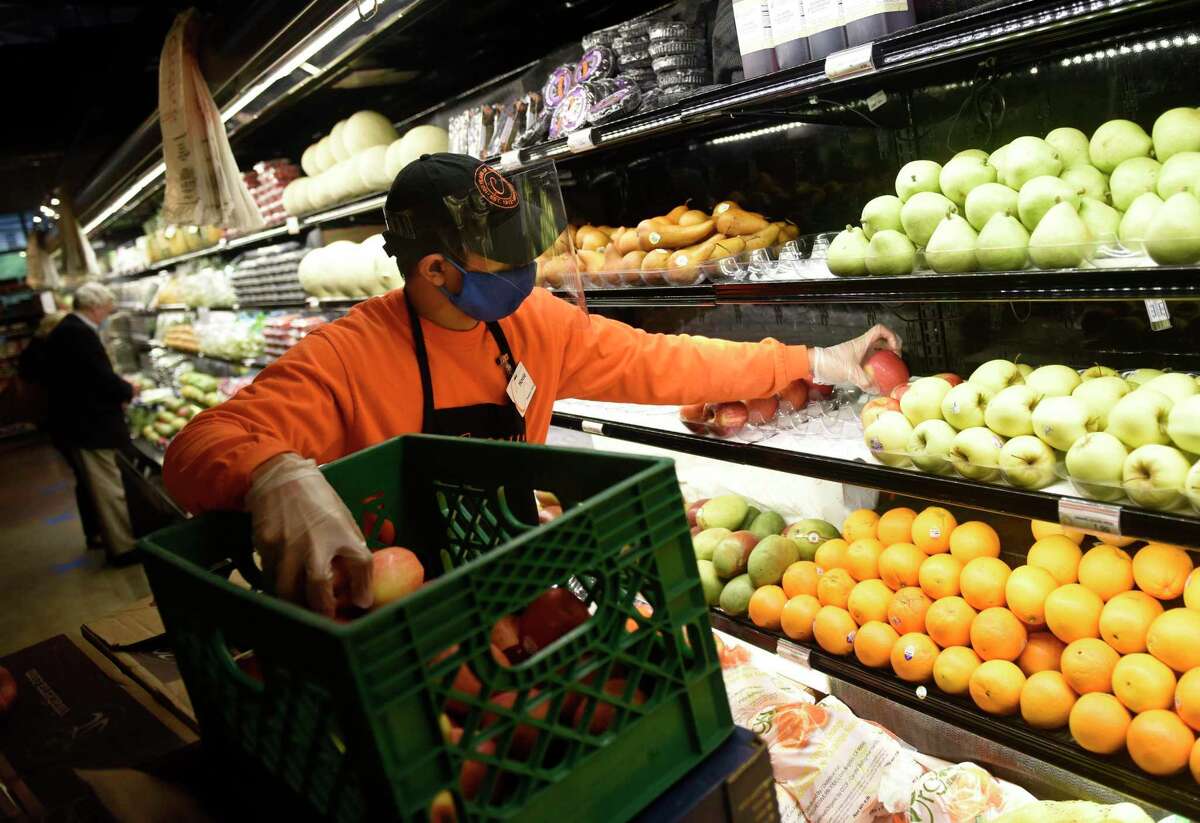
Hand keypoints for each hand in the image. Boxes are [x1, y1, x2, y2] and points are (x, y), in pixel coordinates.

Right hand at [245, 453, 372, 615]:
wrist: (280, 478)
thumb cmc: (317, 499)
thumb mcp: (342, 516)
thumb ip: (349, 543)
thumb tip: (358, 575)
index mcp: (340, 530)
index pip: (360, 563)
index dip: (364, 587)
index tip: (363, 602)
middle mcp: (315, 540)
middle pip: (318, 585)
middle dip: (321, 608)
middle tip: (325, 618)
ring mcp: (287, 544)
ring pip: (287, 589)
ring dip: (295, 605)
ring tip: (302, 612)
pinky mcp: (266, 546)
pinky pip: (270, 578)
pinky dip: (277, 591)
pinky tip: (283, 594)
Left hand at [810, 324, 902, 390]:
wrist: (814, 364)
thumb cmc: (830, 363)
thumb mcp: (850, 373)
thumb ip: (865, 382)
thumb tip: (877, 389)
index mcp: (862, 343)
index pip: (880, 330)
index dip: (891, 336)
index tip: (895, 348)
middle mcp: (861, 345)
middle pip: (881, 339)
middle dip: (892, 346)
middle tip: (896, 357)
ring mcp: (857, 352)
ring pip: (876, 349)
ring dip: (884, 355)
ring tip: (889, 365)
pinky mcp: (853, 360)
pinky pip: (869, 359)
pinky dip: (875, 364)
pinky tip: (876, 374)